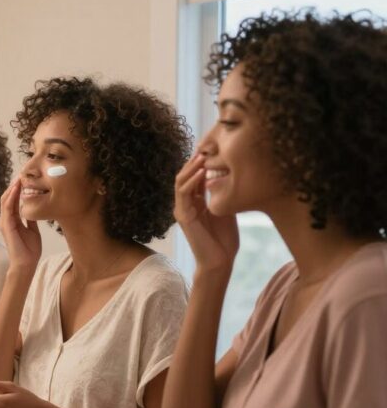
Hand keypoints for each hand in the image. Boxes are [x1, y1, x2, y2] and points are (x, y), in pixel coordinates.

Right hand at [0, 178, 41, 269]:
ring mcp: (5, 222)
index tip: (26, 178)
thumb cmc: (29, 250)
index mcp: (12, 220)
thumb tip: (34, 209)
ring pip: (6, 200)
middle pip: (8, 197)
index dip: (18, 189)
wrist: (26, 264)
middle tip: (23, 173)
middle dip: (15, 185)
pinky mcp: (6, 225)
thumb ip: (31, 219)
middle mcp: (6, 219)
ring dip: (12, 188)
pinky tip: (17, 188)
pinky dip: (11, 197)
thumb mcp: (33, 230)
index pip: (13, 200)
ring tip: (20, 177)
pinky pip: (7, 208)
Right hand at [174, 152, 238, 273]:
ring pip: (180, 181)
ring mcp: (182, 210)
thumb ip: (221, 192)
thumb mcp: (225, 208)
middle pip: (184, 175)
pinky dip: (191, 181)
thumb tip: (226, 171)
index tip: (213, 147)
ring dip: (191, 168)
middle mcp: (185, 204)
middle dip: (194, 161)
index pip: (194, 176)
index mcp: (195, 202)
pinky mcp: (183, 217)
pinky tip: (202, 172)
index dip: (201, 161)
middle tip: (207, 147)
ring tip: (203, 156)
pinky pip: (183, 194)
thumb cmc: (225, 238)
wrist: (220, 261)